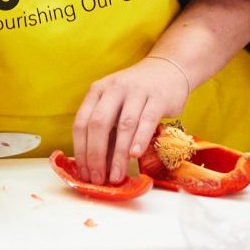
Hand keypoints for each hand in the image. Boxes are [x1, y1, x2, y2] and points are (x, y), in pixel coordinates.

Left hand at [72, 54, 189, 184]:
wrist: (169, 69)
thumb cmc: (137, 95)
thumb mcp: (116, 107)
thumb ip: (107, 133)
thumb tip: (98, 167)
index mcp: (97, 91)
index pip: (81, 123)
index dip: (81, 151)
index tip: (85, 173)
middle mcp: (114, 88)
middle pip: (98, 124)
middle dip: (96, 155)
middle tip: (98, 179)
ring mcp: (137, 91)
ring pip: (124, 125)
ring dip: (118, 155)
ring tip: (116, 176)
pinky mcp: (158, 97)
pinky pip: (147, 121)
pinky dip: (139, 139)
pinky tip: (134, 155)